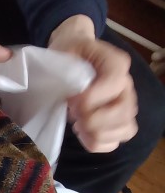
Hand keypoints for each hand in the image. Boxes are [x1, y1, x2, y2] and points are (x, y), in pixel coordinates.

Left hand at [49, 16, 137, 152]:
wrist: (75, 55)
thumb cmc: (70, 54)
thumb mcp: (66, 49)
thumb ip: (69, 68)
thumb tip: (71, 95)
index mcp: (117, 63)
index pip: (114, 84)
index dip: (90, 98)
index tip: (70, 100)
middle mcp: (127, 86)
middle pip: (123, 113)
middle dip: (93, 120)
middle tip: (74, 114)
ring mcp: (126, 106)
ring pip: (124, 130)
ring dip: (95, 133)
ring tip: (78, 124)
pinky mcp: (118, 124)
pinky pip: (114, 143)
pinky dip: (96, 143)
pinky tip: (83, 133)